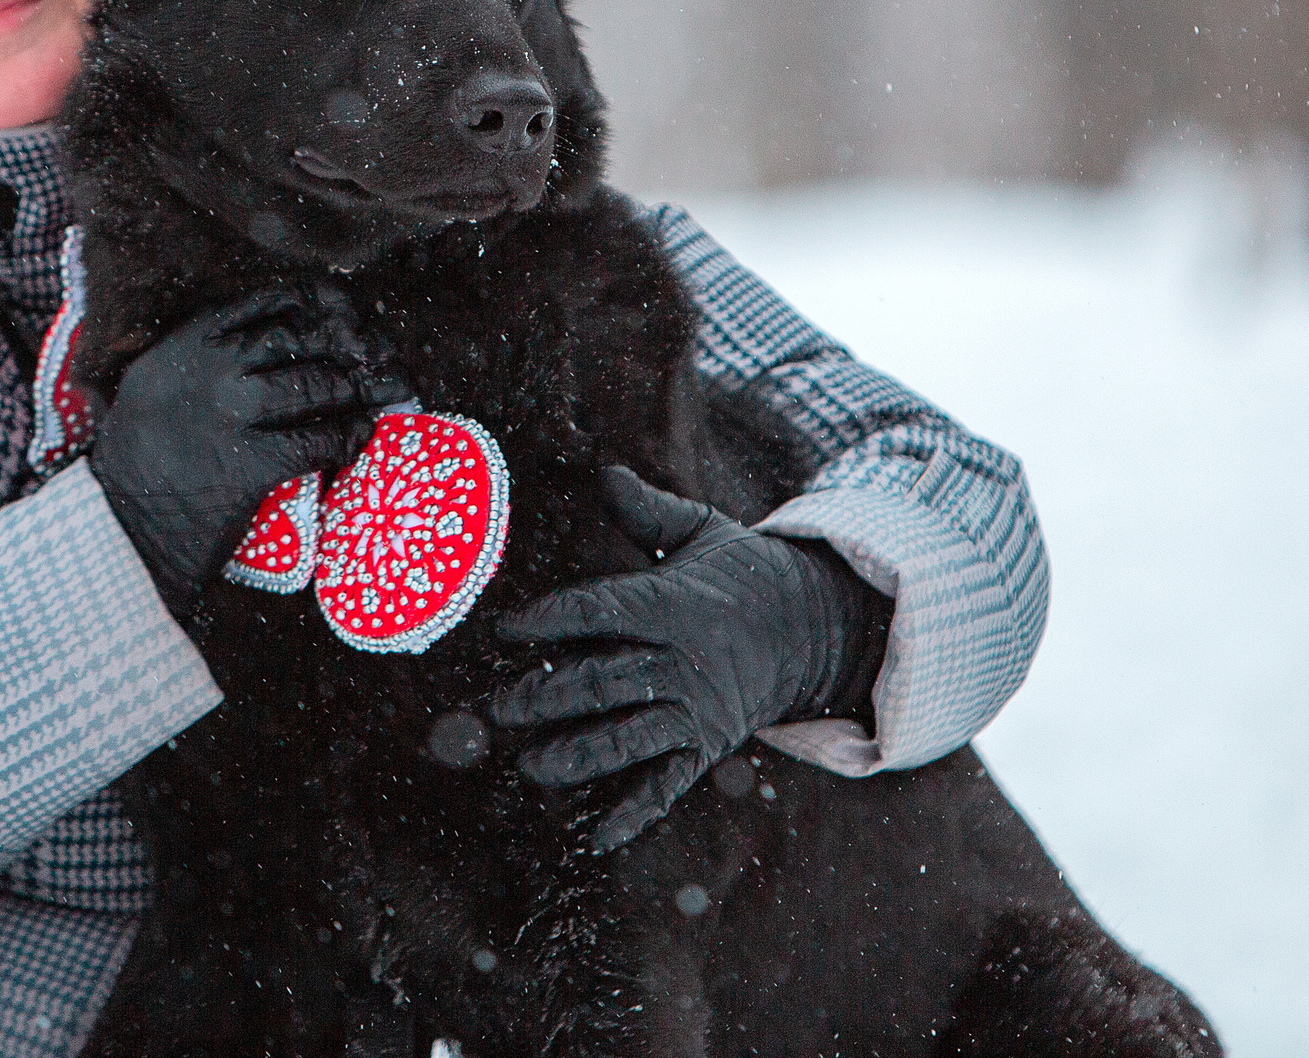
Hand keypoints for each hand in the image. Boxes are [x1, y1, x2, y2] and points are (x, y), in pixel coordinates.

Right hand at [92, 286, 408, 610]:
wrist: (119, 523)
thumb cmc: (140, 455)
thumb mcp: (156, 381)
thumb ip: (205, 354)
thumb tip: (281, 339)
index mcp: (190, 343)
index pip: (273, 304)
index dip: (323, 306)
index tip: (349, 317)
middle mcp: (212, 369)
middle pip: (304, 340)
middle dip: (352, 346)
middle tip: (382, 357)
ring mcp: (231, 414)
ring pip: (317, 386)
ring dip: (357, 390)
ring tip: (379, 396)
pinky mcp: (250, 464)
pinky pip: (317, 441)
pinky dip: (347, 438)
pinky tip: (358, 439)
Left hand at [488, 465, 888, 851]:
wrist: (812, 628)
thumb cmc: (739, 576)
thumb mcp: (701, 534)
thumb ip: (649, 512)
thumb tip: (605, 472)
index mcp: (669, 604)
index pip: (599, 610)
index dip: (550, 619)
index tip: (505, 629)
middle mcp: (678, 661)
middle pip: (602, 680)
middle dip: (545, 696)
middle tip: (496, 707)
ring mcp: (693, 709)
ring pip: (627, 738)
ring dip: (576, 757)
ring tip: (530, 767)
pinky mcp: (706, 747)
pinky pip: (666, 785)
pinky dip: (634, 813)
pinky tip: (596, 836)